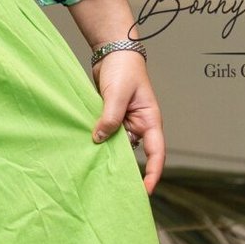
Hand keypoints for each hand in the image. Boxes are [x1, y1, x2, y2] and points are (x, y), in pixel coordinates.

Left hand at [91, 52, 164, 194]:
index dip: (154, 173)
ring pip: (118, 146)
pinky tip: (87, 150)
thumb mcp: (116, 94)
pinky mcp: (111, 119)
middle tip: (114, 187)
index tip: (146, 190)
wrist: (112, 53)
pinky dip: (99, 142)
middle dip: (126, 169)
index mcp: (150, 121)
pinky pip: (107, 135)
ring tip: (95, 170)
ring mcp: (125, 123)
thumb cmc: (123, 70)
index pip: (157, 153)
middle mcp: (139, 126)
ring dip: (108, 154)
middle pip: (135, 154)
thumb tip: (99, 139)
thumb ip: (109, 117)